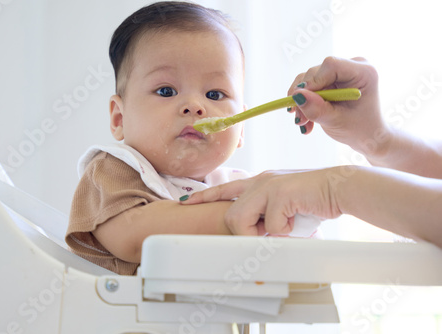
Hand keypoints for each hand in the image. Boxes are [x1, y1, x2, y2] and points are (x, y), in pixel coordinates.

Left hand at [181, 169, 342, 235]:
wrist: (340, 188)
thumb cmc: (313, 200)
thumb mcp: (283, 207)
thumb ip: (266, 216)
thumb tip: (258, 233)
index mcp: (259, 182)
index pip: (225, 189)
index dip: (204, 197)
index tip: (185, 202)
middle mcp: (259, 181)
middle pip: (231, 216)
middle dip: (247, 231)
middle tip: (272, 230)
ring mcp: (268, 185)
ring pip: (243, 220)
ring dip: (264, 231)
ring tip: (285, 223)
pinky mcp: (279, 192)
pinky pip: (272, 225)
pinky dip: (286, 229)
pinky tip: (298, 217)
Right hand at [288, 57, 387, 156]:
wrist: (366, 135)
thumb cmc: (360, 129)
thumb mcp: (337, 122)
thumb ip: (317, 109)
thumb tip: (297, 95)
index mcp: (363, 72)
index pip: (331, 66)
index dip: (313, 81)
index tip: (300, 100)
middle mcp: (351, 67)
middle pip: (316, 72)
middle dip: (304, 97)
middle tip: (300, 121)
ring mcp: (339, 72)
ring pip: (308, 80)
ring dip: (301, 102)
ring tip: (304, 123)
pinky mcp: (329, 79)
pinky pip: (308, 86)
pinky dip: (304, 102)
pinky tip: (306, 119)